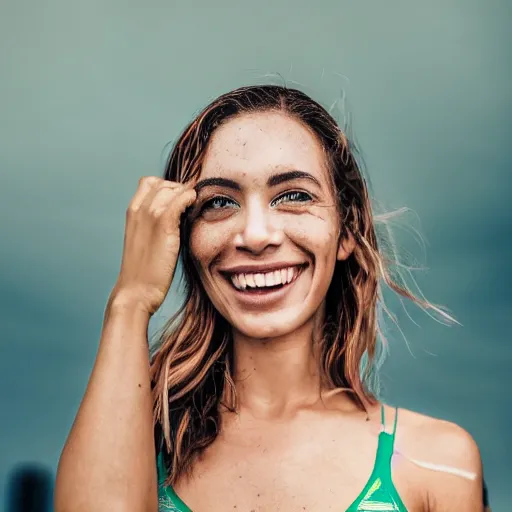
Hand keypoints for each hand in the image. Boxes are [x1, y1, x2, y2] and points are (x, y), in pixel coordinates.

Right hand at [110, 176, 196, 315]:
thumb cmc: (145, 270)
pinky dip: (191, 199)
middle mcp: (139, 209)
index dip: (168, 188)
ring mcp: (150, 215)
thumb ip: (157, 224)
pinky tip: (195, 210)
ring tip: (194, 212)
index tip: (179, 203)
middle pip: (164, 183)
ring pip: (173, 188)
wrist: (136, 291)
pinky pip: (181, 199)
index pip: (150, 182)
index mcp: (132, 211)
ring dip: (187, 196)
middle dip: (180, 192)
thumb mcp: (146, 240)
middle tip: (191, 210)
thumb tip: (180, 214)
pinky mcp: (163, 225)